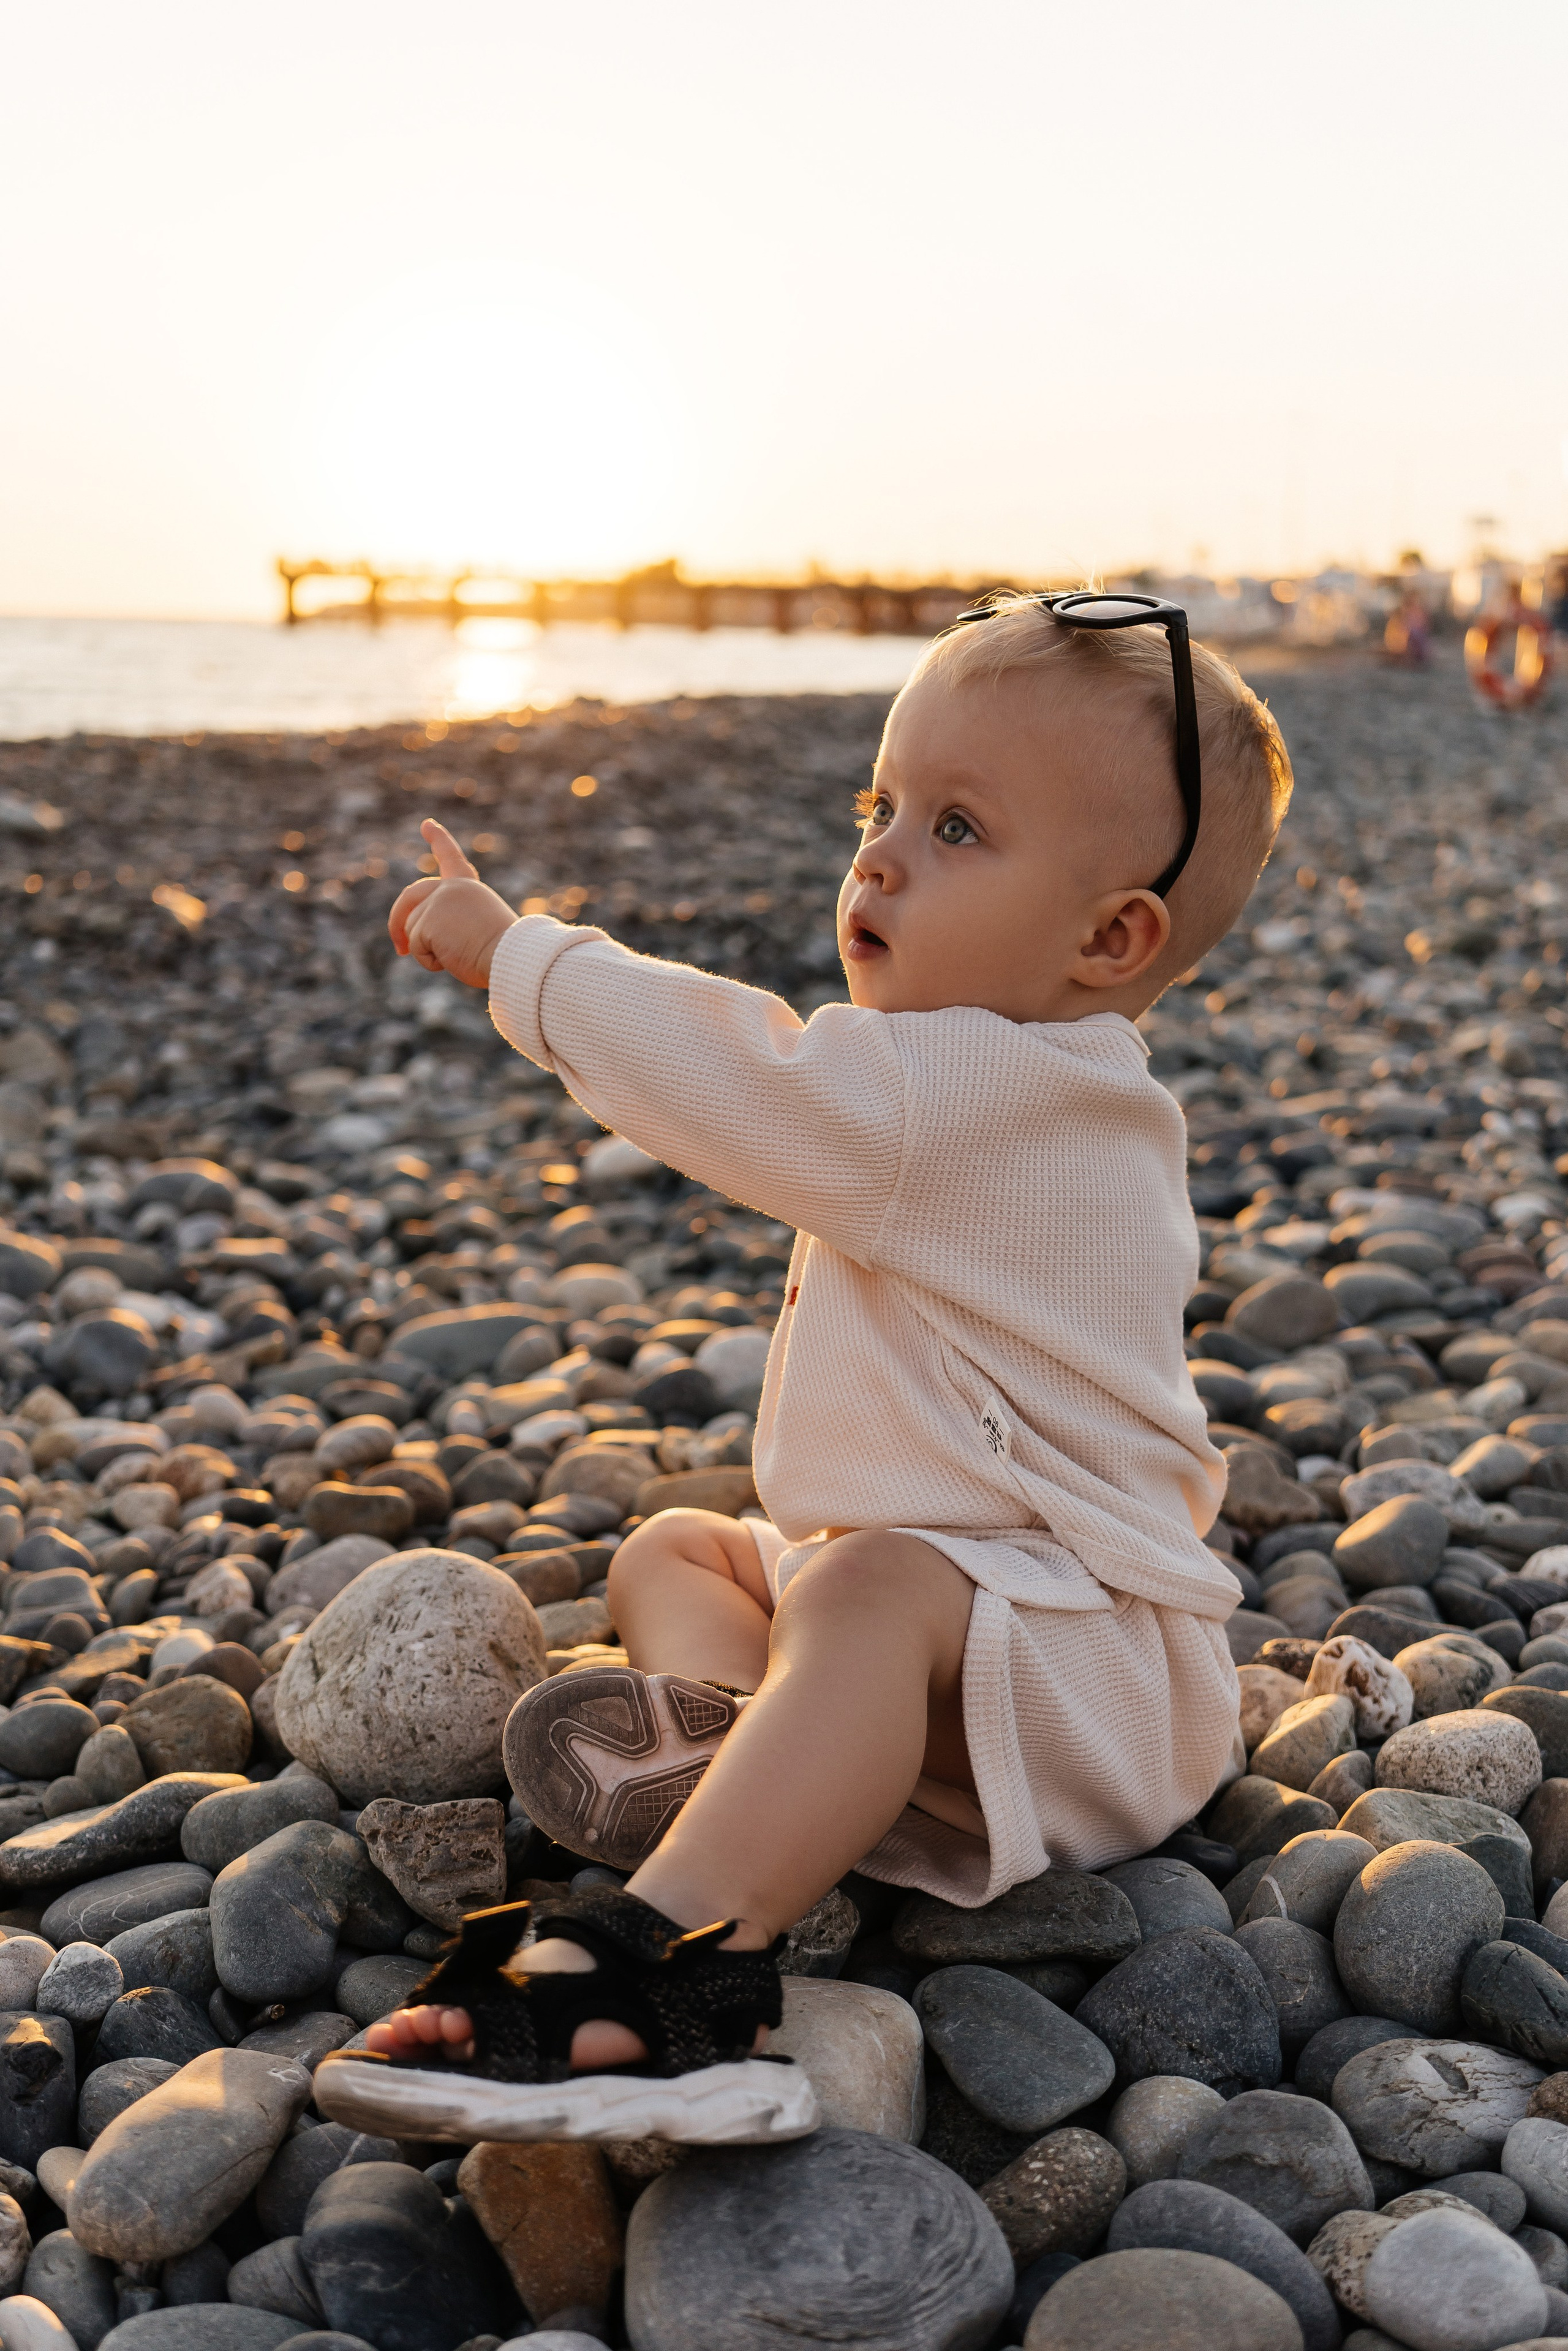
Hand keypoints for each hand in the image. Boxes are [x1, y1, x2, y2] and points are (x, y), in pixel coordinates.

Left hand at [387, 820, 517, 988]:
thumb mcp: (479, 929)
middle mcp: (452, 888)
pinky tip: (453, 960)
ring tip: (458, 955)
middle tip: (399, 947)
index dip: (439, 840)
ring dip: (427, 950)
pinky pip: (416, 947)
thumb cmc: (503, 954)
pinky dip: (430, 961)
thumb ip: (452, 922)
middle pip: (411, 896)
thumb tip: (416, 938)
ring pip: (412, 928)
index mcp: (470, 888)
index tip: (428, 824)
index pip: (451, 859)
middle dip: (397, 921)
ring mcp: (438, 901)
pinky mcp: (427, 921)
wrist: (512, 957)